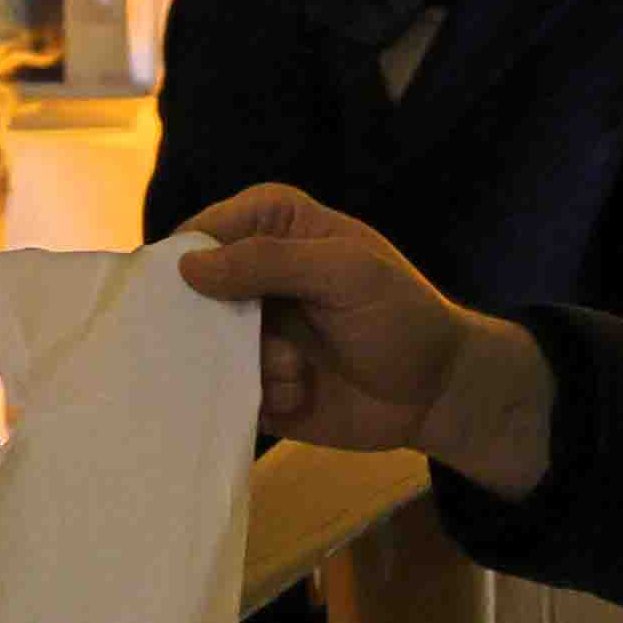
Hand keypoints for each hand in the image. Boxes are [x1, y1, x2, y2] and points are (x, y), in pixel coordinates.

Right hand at [172, 188, 556, 498]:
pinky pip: (224, 389)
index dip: (186, 255)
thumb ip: (270, 261)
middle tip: (245, 338)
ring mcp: (251, 331)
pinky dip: (261, 395)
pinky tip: (301, 395)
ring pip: (202, 346)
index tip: (189, 290)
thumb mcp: (346, 273)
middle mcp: (254, 276)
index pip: (206, 228)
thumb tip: (188, 266)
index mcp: (274, 227)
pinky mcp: (254, 381)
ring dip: (248, 363)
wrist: (435, 393)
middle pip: (189, 290)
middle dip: (207, 321)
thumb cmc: (401, 316)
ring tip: (296, 371)